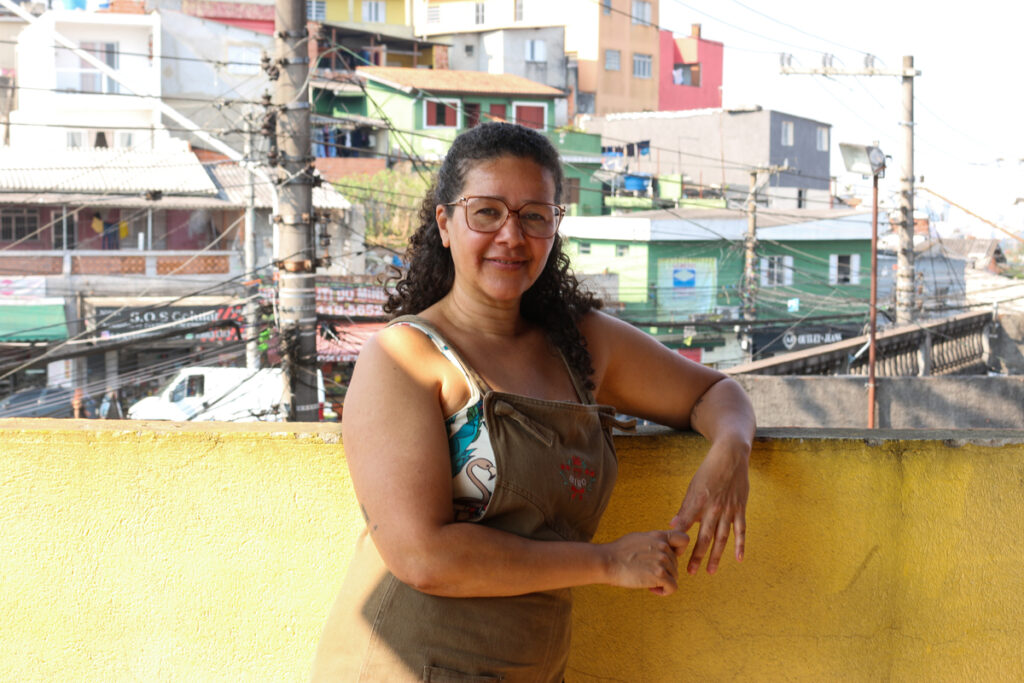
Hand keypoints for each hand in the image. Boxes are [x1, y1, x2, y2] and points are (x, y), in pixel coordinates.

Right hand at [601, 530, 689, 595]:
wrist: (607, 561)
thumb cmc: (619, 552)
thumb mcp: (640, 538)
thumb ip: (654, 541)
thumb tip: (663, 547)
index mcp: (659, 536)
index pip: (684, 540)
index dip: (679, 550)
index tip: (667, 557)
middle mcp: (663, 547)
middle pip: (676, 564)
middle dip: (664, 571)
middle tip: (647, 573)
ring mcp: (662, 561)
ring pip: (674, 576)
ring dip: (662, 582)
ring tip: (647, 580)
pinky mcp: (659, 575)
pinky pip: (673, 587)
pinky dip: (664, 591)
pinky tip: (651, 589)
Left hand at [670, 439, 749, 574]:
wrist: (731, 457)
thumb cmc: (708, 472)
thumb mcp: (693, 487)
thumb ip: (685, 509)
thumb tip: (672, 525)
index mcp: (698, 502)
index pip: (687, 526)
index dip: (681, 542)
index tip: (674, 556)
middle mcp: (714, 508)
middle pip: (704, 537)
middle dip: (697, 556)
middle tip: (690, 572)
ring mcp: (729, 510)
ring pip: (722, 538)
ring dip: (716, 556)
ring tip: (710, 571)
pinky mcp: (740, 509)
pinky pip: (740, 530)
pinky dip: (740, 545)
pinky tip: (738, 558)